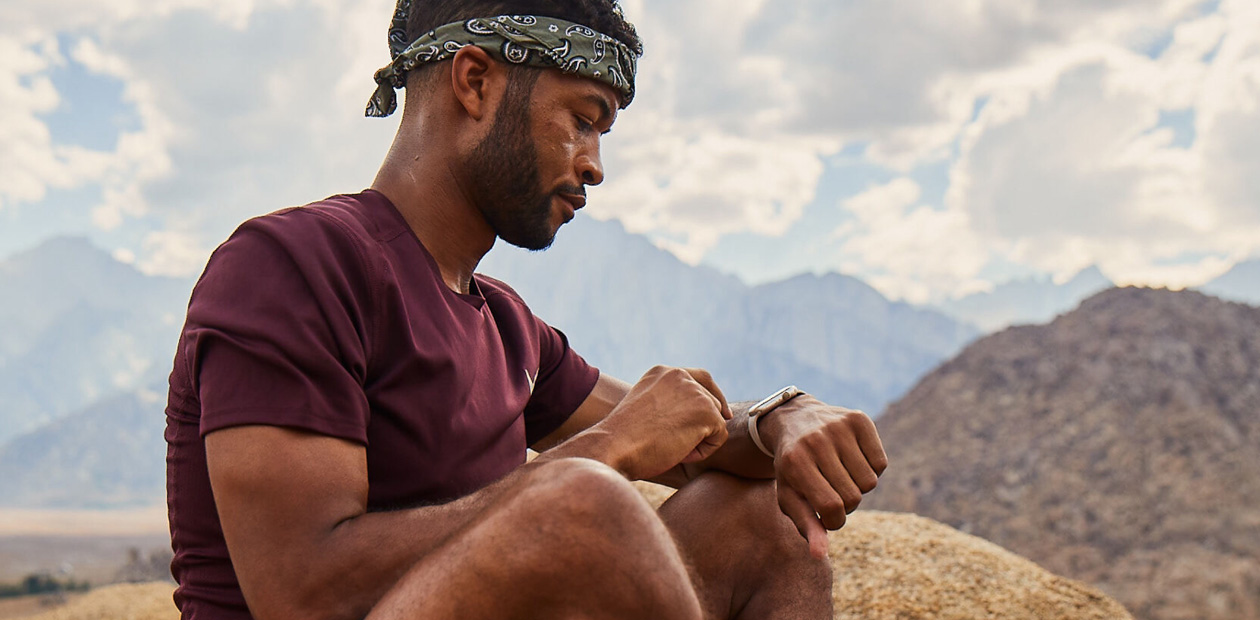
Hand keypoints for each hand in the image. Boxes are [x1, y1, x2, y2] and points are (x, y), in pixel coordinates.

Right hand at [590, 366, 731, 480]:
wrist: (614, 446)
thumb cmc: (624, 438)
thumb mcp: (646, 409)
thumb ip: (669, 402)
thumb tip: (698, 414)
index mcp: (663, 372)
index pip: (701, 378)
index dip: (714, 397)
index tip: (721, 414)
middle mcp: (680, 376)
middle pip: (712, 402)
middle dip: (701, 426)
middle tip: (673, 442)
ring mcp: (695, 392)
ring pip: (715, 421)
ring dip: (699, 439)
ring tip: (671, 446)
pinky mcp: (706, 411)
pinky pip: (718, 438)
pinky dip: (703, 452)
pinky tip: (679, 452)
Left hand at [760, 396, 887, 558]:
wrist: (793, 419)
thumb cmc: (792, 468)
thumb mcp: (790, 496)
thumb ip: (806, 526)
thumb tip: (819, 556)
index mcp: (796, 463)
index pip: (831, 508)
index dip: (834, 521)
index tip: (827, 515)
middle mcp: (816, 441)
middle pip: (854, 497)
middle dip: (846, 504)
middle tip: (832, 491)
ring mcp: (838, 427)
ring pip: (871, 482)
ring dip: (858, 486)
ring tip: (841, 475)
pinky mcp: (858, 419)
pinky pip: (881, 463)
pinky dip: (871, 468)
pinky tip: (852, 459)